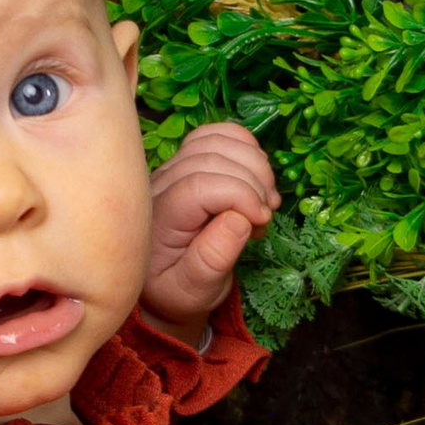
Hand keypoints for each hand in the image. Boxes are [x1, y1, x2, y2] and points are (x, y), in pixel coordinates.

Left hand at [141, 122, 278, 339]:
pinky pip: (215, 134)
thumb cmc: (180, 290)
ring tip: (266, 200)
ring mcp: (172, 168)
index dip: (240, 194)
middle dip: (252, 183)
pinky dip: (244, 145)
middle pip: (211, 158)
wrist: (166, 285)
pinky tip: (257, 174)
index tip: (263, 220)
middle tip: (266, 218)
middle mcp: (160, 186)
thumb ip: (212, 260)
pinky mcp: (187, 160)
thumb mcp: (194, 290)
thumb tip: (240, 220)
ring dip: (253, 163)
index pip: (199, 185)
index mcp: (158, 220)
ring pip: (215, 140)